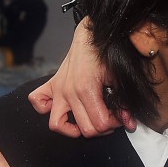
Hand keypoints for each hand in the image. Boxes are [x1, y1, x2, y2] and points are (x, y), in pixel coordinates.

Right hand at [27, 17, 136, 136]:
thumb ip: (125, 104)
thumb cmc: (104, 56)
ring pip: (56, 124)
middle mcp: (68, 92)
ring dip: (72, 128)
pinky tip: (63, 109)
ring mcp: (57, 90)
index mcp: (86, 90)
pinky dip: (45, 109)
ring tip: (85, 121)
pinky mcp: (50, 85)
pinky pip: (37, 102)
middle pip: (84, 129)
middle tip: (108, 118)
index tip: (118, 117)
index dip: (113, 124)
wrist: (90, 38)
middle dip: (100, 128)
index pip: (99, 124)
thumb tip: (130, 124)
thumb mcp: (118, 79)